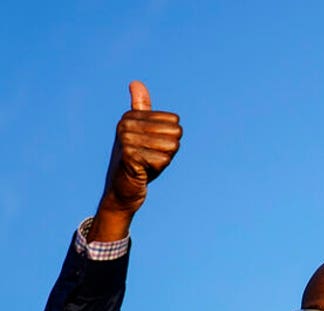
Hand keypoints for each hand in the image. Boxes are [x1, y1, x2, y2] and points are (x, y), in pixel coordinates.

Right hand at [92, 81, 181, 240]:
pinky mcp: (131, 157)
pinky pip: (164, 160)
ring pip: (171, 147)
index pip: (175, 121)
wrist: (122, 189)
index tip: (151, 146)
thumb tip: (135, 82)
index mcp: (131, 116)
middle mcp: (126, 124)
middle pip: (176, 133)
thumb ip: (141, 109)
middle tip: (150, 157)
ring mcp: (127, 140)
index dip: (169, 138)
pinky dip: (158, 169)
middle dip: (168, 150)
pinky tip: (144, 172)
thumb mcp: (142, 132)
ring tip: (147, 163)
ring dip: (163, 160)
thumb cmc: (137, 160)